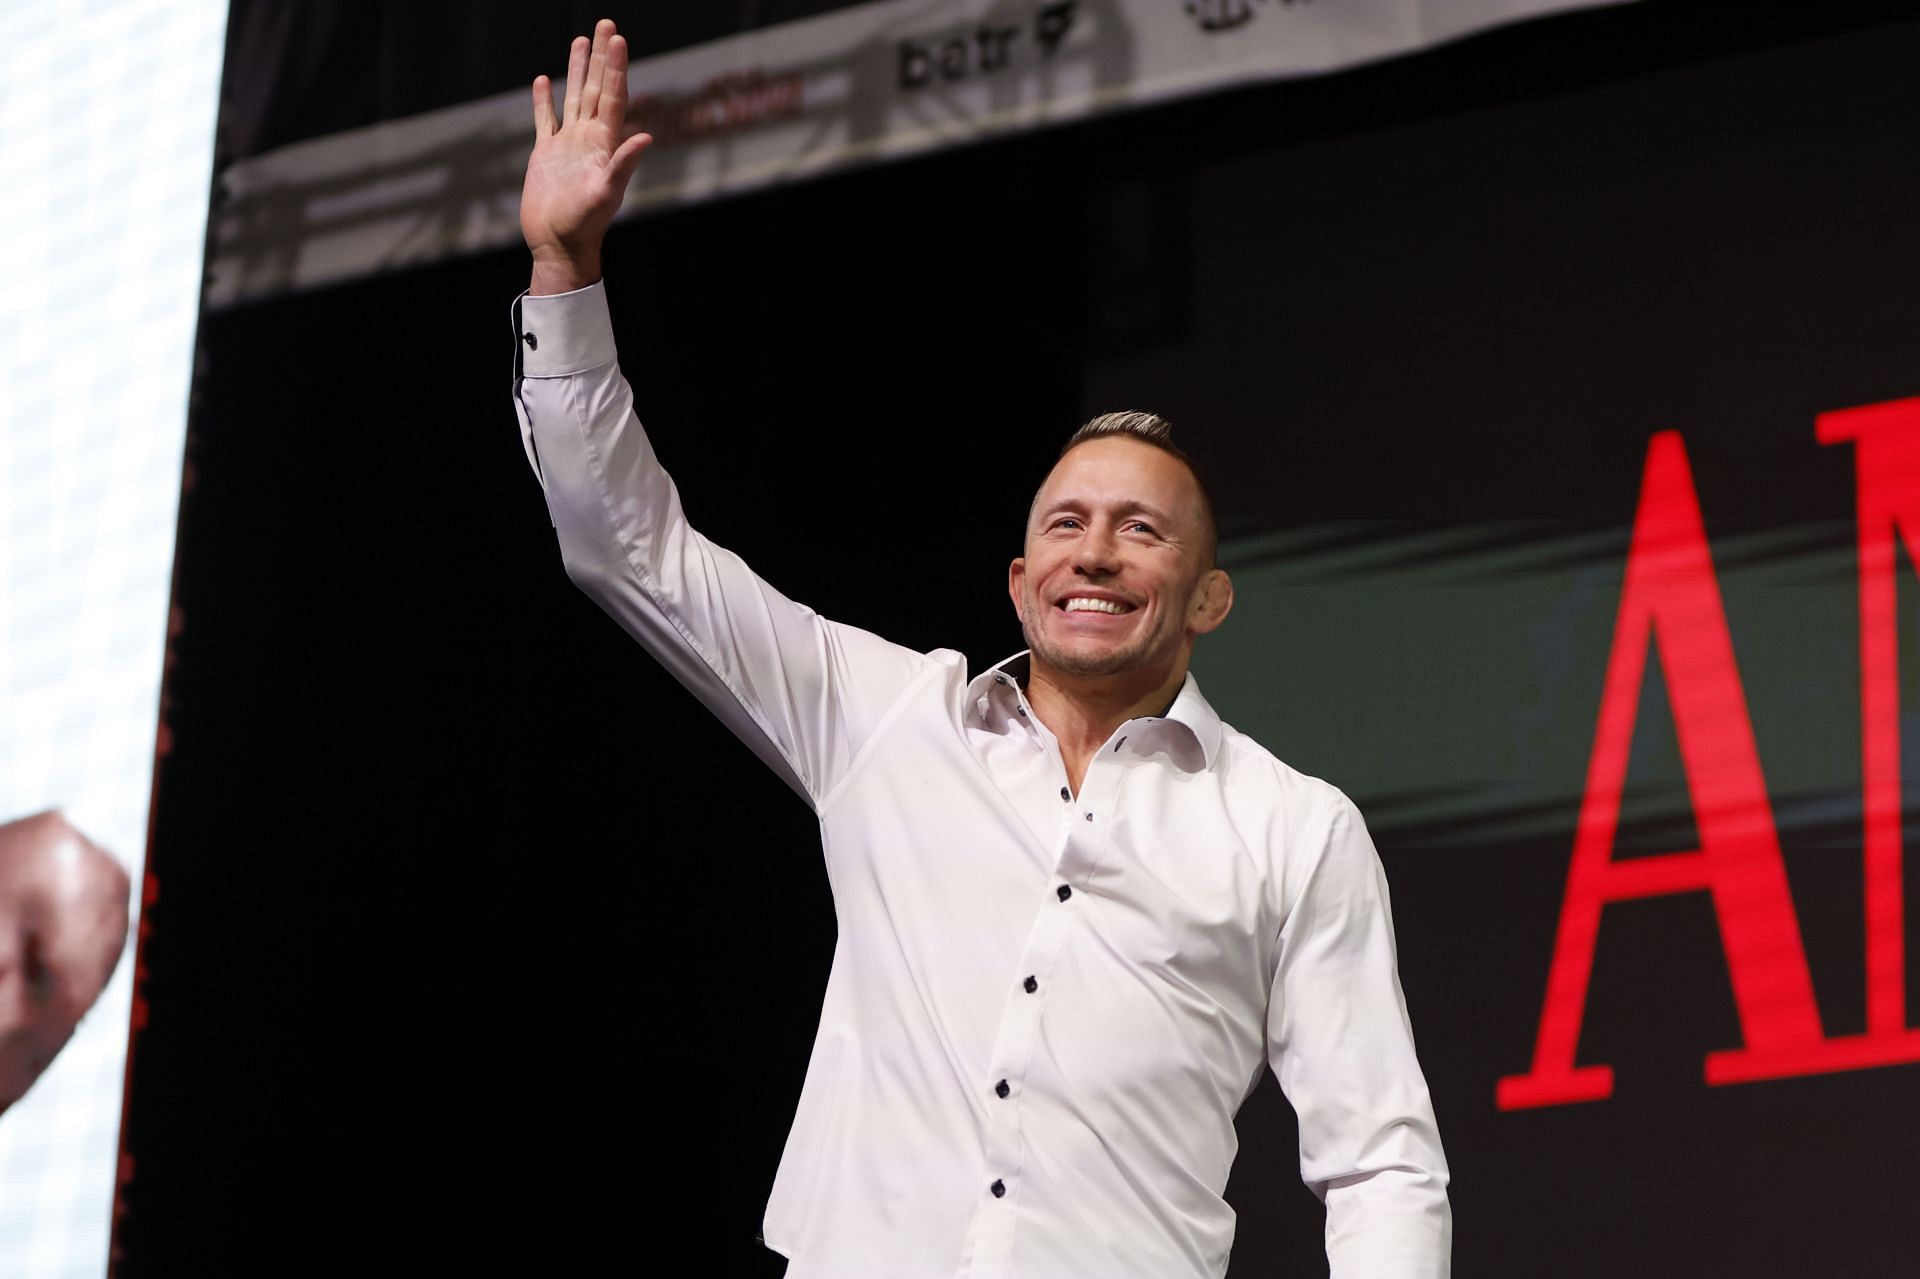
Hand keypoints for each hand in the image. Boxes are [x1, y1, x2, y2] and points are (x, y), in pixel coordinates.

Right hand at [521, 19, 652, 294]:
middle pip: (596, 87)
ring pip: (573, 97)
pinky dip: (544, 100)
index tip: (618, 38)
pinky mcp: (546, 154)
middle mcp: (589, 138)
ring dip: (577, 69)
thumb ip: (623, 164)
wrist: (559, 244)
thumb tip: (645, 136)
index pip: (613, 96)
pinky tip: (544, 80)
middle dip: (602, 56)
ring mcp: (568, 144)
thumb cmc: (585, 224)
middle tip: (606, 24)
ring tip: (580, 40)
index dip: (616, 67)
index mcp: (605, 143)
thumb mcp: (606, 193)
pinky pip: (545, 120)